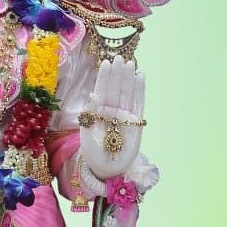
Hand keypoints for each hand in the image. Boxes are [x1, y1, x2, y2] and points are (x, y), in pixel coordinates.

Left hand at [79, 55, 144, 179]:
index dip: (104, 77)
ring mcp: (124, 115)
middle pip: (115, 88)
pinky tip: (140, 77)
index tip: (106, 62)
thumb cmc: (93, 153)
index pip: (101, 90)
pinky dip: (139, 90)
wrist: (107, 169)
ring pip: (127, 93)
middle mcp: (111, 111)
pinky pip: (138, 103)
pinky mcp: (136, 122)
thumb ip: (89, 114)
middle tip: (120, 58)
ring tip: (130, 64)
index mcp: (97, 112)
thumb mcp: (86, 134)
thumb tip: (93, 94)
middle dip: (117, 73)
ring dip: (128, 78)